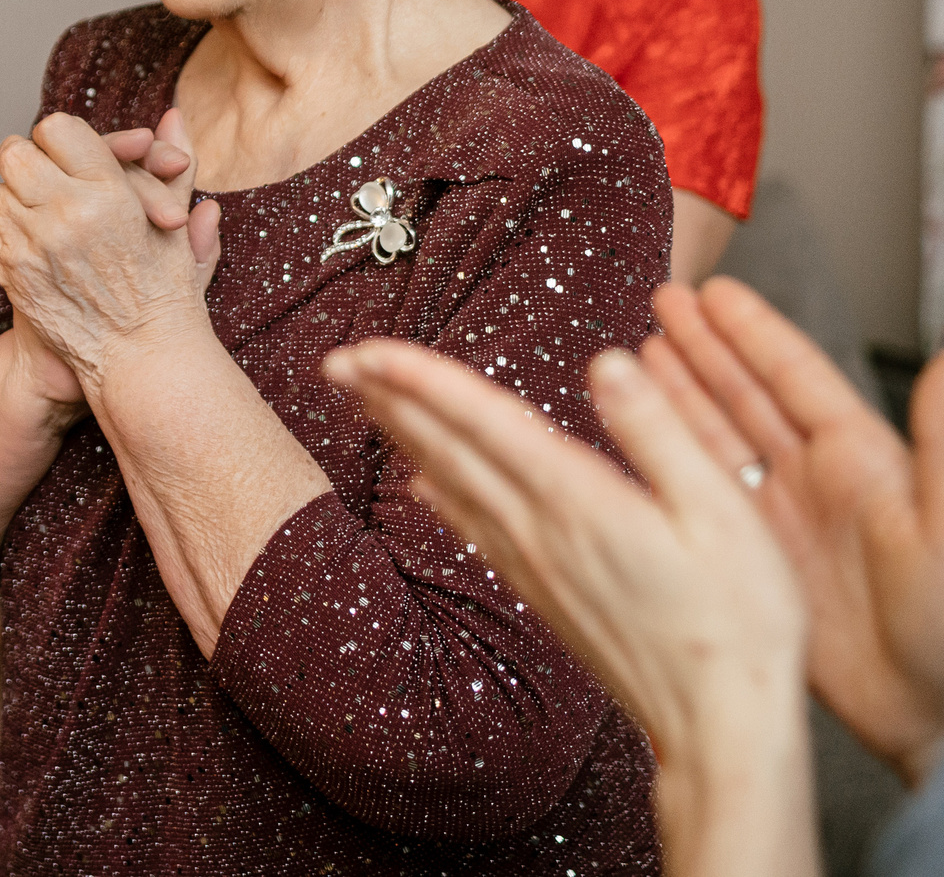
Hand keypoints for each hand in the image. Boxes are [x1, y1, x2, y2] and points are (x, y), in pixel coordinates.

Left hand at [0, 108, 219, 404]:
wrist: (138, 360)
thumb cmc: (165, 292)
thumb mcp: (176, 225)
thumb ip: (173, 165)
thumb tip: (172, 115)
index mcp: (108, 194)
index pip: (57, 128)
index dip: (65, 138)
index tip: (76, 154)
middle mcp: (65, 215)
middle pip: (16, 152)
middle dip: (33, 159)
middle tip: (53, 173)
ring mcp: (31, 245)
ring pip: (1, 190)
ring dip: (22, 195)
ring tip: (54, 211)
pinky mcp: (12, 272)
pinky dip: (15, 228)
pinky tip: (44, 241)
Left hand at [322, 338, 807, 770]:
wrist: (720, 728)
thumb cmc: (741, 619)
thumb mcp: (723, 511)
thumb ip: (660, 431)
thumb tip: (607, 361)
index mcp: (580, 500)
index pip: (482, 421)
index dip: (420, 378)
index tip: (365, 347)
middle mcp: (541, 530)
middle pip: (447, 448)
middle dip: (388, 397)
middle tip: (334, 358)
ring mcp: (535, 564)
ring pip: (449, 484)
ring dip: (402, 435)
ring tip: (362, 398)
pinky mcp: (541, 594)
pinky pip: (473, 529)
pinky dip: (437, 494)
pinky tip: (419, 484)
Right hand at [642, 278, 943, 785]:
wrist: (935, 720)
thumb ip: (942, 440)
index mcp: (864, 463)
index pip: (796, 378)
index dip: (753, 332)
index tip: (713, 293)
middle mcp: (821, 482)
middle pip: (750, 397)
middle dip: (705, 348)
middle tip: (662, 304)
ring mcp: (789, 521)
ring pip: (722, 439)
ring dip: (682, 395)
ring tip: (637, 358)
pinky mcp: (763, 562)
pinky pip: (706, 496)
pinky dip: (673, 460)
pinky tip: (644, 442)